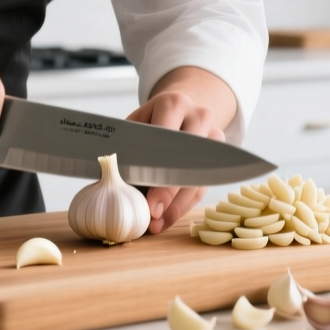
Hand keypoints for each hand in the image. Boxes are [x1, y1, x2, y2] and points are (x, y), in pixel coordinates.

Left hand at [124, 66, 236, 234]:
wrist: (180, 110)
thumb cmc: (149, 123)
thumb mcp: (135, 126)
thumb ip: (125, 148)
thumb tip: (109, 177)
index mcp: (173, 104)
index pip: (165, 139)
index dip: (156, 170)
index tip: (147, 198)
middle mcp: (198, 116)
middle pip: (186, 160)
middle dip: (169, 192)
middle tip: (154, 215)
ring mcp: (214, 136)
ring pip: (197, 178)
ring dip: (176, 206)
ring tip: (156, 225)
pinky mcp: (220, 157)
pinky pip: (202, 187)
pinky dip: (183, 206)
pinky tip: (167, 220)